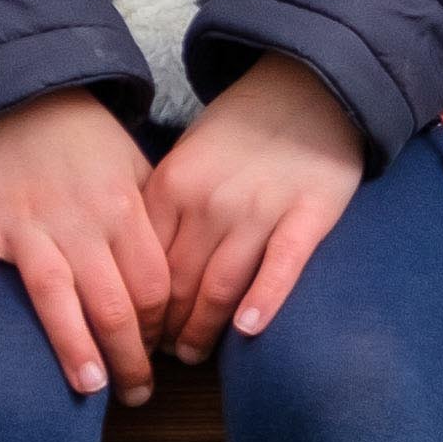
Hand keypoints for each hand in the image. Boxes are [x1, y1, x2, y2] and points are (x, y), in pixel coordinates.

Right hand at [0, 89, 172, 401]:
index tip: (158, 353)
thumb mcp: (133, 166)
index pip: (153, 284)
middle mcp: (79, 222)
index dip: (160, 327)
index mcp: (123, 209)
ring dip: (72, 345)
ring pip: (53, 294)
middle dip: (130, 356)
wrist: (16, 94)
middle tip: (135, 393)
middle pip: (113, 302)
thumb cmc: (79, 139)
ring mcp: (25, 224)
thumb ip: (154, 218)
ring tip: (88, 387)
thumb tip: (182, 275)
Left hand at [148, 53, 368, 355]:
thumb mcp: (188, 158)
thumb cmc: (243, 128)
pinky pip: (281, 265)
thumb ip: (165, 206)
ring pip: (220, 285)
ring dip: (203, 330)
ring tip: (194, 355)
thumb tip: (140, 265)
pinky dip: (263, 299)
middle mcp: (209, 202)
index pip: (144, 263)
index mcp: (173, 186)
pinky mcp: (307, 214)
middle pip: (177, 283)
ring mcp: (259, 210)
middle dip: (165, 329)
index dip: (137, 306)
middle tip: (160, 356)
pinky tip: (250, 329)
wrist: (306, 84)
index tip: (135, 331)